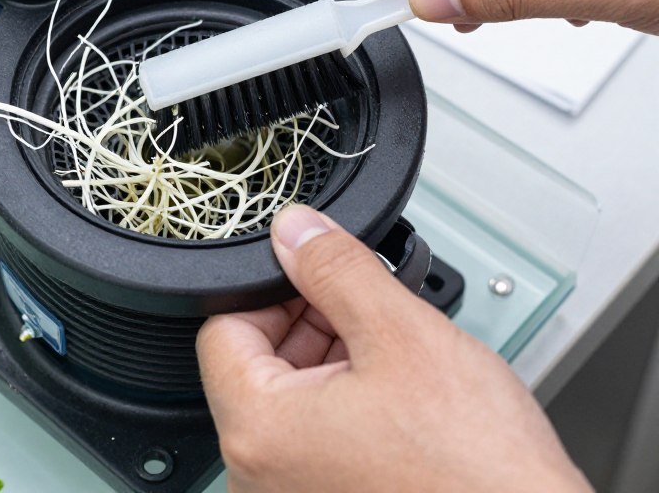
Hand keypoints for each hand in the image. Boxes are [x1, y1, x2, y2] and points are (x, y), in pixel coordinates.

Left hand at [197, 205, 590, 492]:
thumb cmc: (477, 472)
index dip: (273, 291)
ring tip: (396, 362)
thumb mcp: (404, 336)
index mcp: (258, 433)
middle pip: (258, 364)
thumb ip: (336, 269)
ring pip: (291, 400)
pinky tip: (398, 400)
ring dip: (335, 363)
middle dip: (311, 325)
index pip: (222, 329)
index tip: (314, 277)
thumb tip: (294, 231)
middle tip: (368, 314)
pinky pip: (314, 438)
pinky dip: (348, 405)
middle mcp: (259, 476)